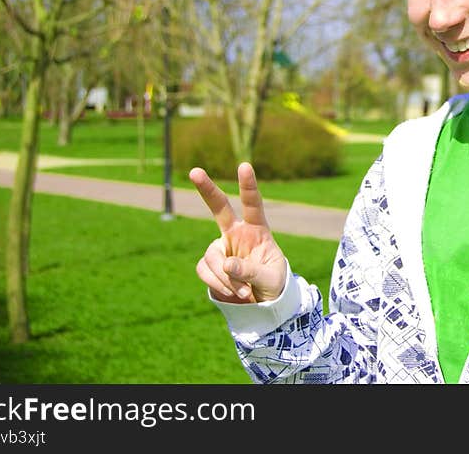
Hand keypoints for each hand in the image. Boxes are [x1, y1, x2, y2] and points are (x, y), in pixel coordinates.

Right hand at [191, 163, 286, 303]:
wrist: (261, 302)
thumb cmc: (272, 284)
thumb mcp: (270, 280)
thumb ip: (251, 271)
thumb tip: (227, 264)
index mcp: (257, 230)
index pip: (253, 204)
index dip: (248, 185)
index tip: (244, 166)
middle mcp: (236, 233)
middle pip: (219, 207)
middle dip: (207, 189)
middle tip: (195, 171)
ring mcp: (221, 247)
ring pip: (212, 255)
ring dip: (226, 277)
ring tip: (244, 292)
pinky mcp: (209, 263)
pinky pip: (204, 270)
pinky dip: (218, 284)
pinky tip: (233, 293)